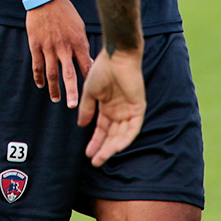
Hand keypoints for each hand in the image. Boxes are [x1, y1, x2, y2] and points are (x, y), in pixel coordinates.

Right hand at [25, 0, 93, 106]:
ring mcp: (48, 47)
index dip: (88, 81)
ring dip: (54, 88)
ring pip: (51, 73)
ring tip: (56, 98)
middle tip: (72, 106)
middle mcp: (63, 47)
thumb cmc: (66, 12)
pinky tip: (40, 84)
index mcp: (78, 42)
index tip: (92, 94)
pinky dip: (38, 76)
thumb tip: (87, 62)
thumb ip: (82, 45)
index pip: (85, 67)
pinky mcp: (36, 45)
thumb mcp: (79, 27)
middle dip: (71, 92)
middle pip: (68, 74)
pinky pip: (37, 64)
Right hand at [77, 47, 144, 165]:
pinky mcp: (138, 109)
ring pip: (121, 135)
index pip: (101, 130)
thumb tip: (81, 126)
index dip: (95, 142)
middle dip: (103, 149)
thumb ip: (87, 109)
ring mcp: (129, 111)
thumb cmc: (102, 70)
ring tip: (101, 158)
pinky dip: (125, 139)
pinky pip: (133, 128)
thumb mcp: (90, 92)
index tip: (87, 154)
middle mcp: (118, 112)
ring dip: (112, 147)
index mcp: (107, 108)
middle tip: (94, 162)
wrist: (116, 58)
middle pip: (111, 136)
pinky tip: (116, 148)